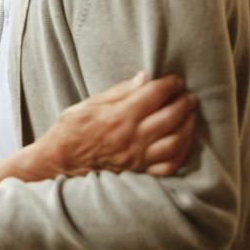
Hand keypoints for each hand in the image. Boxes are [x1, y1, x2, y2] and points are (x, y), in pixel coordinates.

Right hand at [39, 72, 196, 176]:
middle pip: (170, 117)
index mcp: (119, 116)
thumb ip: (118, 92)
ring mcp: (137, 157)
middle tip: (189, 95)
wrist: (58, 162)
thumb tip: (144, 78)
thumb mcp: (88, 103)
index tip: (176, 79)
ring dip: (188, 126)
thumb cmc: (70, 130)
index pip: (154, 95)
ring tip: (191, 115)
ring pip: (175, 142)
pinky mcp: (138, 171)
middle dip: (184, 103)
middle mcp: (132, 137)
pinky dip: (181, 153)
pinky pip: (168, 166)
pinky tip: (184, 142)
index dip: (169, 84)